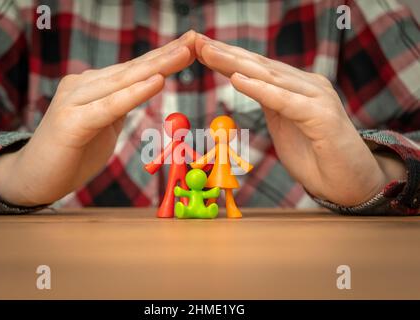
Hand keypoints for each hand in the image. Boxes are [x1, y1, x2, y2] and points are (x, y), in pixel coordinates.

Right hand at [0, 31, 197, 205]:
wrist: (34, 177)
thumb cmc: (72, 152)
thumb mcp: (103, 125)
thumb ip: (118, 106)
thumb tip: (142, 91)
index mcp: (93, 86)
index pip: (133, 69)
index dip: (162, 57)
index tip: (190, 45)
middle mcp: (83, 85)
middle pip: (132, 69)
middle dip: (166, 55)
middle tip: (194, 39)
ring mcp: (74, 101)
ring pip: (123, 82)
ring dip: (156, 67)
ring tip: (184, 53)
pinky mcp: (71, 122)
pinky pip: (109, 107)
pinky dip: (134, 94)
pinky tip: (157, 82)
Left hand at [195, 34, 405, 205]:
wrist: (351, 184)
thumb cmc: (316, 157)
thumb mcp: (284, 125)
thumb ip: (269, 104)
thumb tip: (245, 85)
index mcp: (296, 88)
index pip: (256, 68)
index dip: (228, 58)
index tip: (200, 49)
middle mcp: (307, 86)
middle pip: (259, 66)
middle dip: (226, 54)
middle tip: (197, 42)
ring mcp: (317, 98)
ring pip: (269, 77)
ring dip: (236, 64)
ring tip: (209, 53)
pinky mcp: (322, 116)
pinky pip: (285, 101)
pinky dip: (260, 89)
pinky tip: (237, 79)